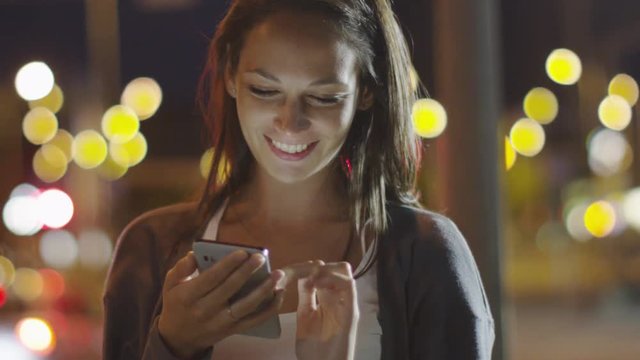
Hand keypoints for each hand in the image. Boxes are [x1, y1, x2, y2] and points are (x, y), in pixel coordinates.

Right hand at [158, 251, 284, 357]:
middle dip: (247, 272)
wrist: (179, 338)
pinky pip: (255, 320)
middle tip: (261, 257)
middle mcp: (205, 311)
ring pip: (246, 306)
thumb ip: (181, 267)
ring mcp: (220, 323)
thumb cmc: (177, 303)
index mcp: (188, 296)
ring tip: (277, 274)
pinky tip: (279, 293)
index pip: (211, 278)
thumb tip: (194, 254)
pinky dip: (270, 308)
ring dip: (264, 289)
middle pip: (230, 289)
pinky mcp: (232, 330)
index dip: (228, 265)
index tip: (242, 252)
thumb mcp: (170, 284)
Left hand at [280, 260, 358, 359]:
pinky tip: (317, 285)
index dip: (312, 268)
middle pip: (338, 268)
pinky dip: (333, 279)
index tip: (296, 271)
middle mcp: (339, 298)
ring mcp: (346, 303)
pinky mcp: (351, 311)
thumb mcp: (305, 317)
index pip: (326, 273)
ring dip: (326, 270)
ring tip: (311, 278)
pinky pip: (349, 286)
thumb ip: (306, 297)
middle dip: (321, 266)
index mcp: (327, 300)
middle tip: (305, 274)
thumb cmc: (314, 350)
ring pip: (345, 271)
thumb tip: (302, 277)